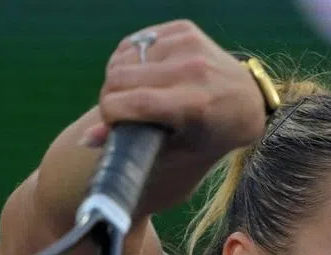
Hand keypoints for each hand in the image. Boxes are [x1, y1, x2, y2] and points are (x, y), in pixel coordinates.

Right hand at [90, 21, 270, 157]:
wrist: (244, 103)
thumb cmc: (205, 135)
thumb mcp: (172, 150)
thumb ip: (129, 144)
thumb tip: (86, 139)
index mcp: (192, 105)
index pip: (131, 102)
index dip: (109, 114)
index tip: (111, 123)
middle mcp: (192, 70)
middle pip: (120, 77)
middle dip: (110, 96)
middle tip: (119, 110)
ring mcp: (189, 44)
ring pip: (124, 57)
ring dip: (119, 78)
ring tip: (132, 93)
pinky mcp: (184, 29)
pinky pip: (136, 41)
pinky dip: (131, 60)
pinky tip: (143, 74)